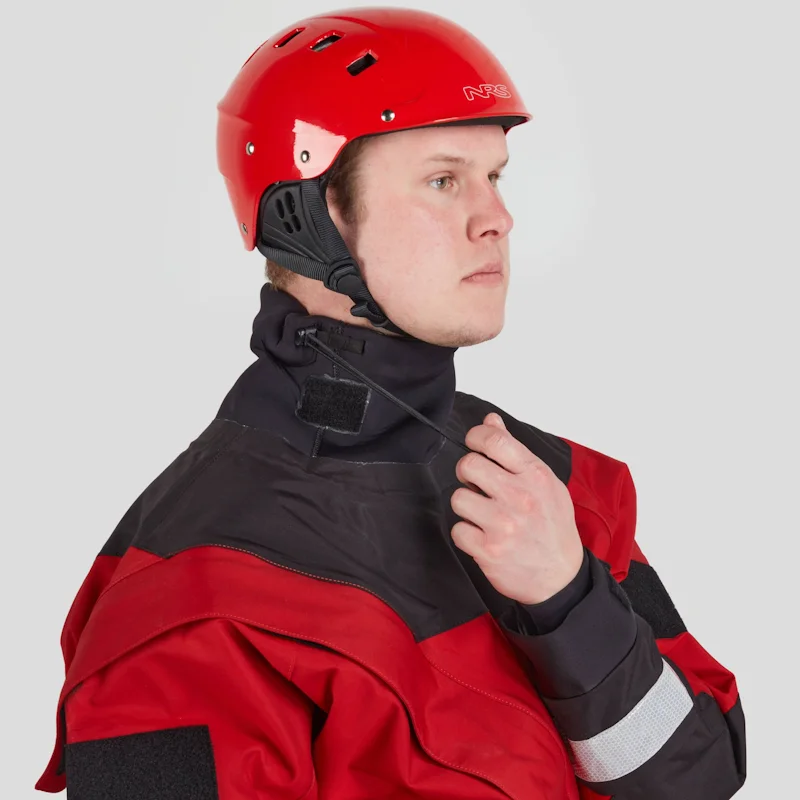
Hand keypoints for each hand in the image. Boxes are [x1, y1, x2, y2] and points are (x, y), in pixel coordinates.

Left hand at [450, 413, 584, 604]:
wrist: (561, 577)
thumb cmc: (552, 527)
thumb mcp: (544, 482)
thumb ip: (514, 451)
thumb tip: (491, 420)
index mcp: (535, 476)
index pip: (495, 441)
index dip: (476, 437)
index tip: (474, 443)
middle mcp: (520, 497)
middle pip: (468, 465)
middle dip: (467, 473)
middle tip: (477, 484)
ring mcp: (503, 524)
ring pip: (458, 498)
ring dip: (467, 506)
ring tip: (484, 514)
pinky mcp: (488, 550)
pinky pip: (458, 530)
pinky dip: (466, 534)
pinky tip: (483, 536)